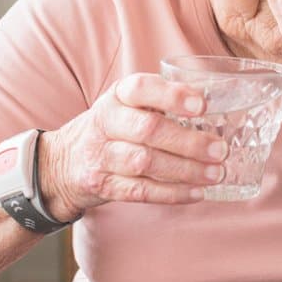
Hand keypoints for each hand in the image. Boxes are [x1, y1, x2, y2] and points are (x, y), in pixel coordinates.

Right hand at [39, 73, 228, 220]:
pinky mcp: (102, 184)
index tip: (202, 106)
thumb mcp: (128, 105)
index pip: (141, 88)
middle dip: (189, 142)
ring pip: (145, 162)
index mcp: (117, 96)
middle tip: (220, 150)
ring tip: (215, 174)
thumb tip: (217, 103)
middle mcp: (105, 122)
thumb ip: (162, 101)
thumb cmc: (113, 128)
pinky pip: (140, 191)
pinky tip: (197, 192)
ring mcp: (100, 155)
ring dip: (185, 170)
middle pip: (148, 130)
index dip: (172, 96)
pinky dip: (172, 193)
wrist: (61, 163)